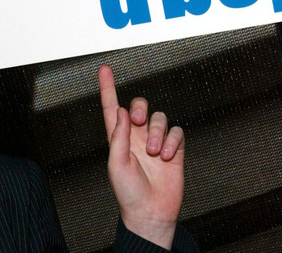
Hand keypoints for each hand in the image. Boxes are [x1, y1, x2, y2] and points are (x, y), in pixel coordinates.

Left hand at [99, 65, 184, 249]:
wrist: (151, 212)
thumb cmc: (128, 192)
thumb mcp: (116, 164)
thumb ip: (118, 137)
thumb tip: (119, 111)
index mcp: (118, 138)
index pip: (112, 107)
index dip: (108, 88)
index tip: (104, 70)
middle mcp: (137, 136)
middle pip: (139, 107)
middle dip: (140, 108)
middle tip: (138, 121)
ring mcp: (156, 142)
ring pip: (160, 118)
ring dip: (158, 133)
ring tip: (155, 153)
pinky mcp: (174, 150)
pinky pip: (177, 132)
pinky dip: (173, 141)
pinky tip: (167, 157)